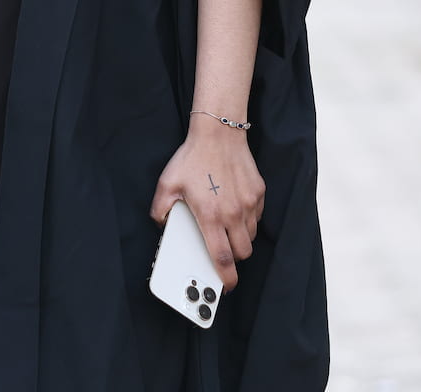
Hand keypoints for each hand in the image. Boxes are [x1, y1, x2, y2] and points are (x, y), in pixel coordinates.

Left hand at [151, 116, 264, 291]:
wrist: (218, 133)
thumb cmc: (192, 158)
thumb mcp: (167, 183)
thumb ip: (160, 209)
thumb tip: (161, 224)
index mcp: (211, 216)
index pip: (222, 258)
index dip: (225, 278)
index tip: (225, 287)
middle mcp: (234, 214)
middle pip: (242, 252)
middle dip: (233, 259)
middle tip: (222, 253)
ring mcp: (250, 204)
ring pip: (251, 236)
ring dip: (240, 239)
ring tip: (225, 228)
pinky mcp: (259, 194)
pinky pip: (257, 217)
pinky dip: (248, 220)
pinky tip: (234, 208)